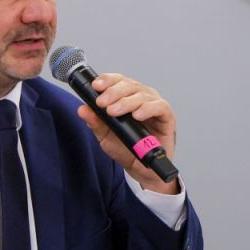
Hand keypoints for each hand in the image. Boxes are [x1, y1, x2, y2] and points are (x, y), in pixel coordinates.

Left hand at [76, 72, 179, 194]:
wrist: (140, 170)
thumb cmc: (126, 149)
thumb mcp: (105, 137)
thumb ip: (95, 122)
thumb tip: (82, 109)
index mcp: (127, 97)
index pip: (119, 81)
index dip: (108, 80)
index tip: (96, 86)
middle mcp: (142, 97)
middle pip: (130, 85)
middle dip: (114, 92)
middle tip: (102, 103)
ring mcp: (155, 106)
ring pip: (143, 94)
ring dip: (127, 101)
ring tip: (114, 111)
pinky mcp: (167, 117)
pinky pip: (160, 107)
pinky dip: (148, 109)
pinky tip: (137, 115)